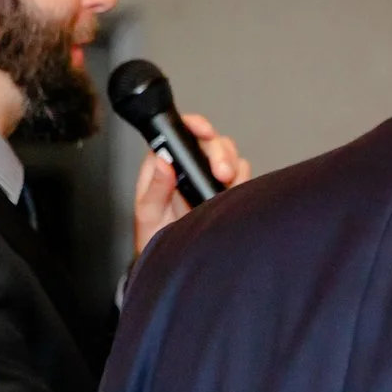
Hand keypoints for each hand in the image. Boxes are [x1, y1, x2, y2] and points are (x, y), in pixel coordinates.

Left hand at [132, 114, 249, 253]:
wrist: (174, 265)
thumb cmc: (156, 239)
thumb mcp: (148, 215)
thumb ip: (155, 188)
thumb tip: (162, 162)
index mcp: (166, 165)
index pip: (183, 133)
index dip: (196, 126)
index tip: (204, 133)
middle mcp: (190, 168)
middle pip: (214, 143)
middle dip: (222, 153)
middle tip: (222, 173)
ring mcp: (210, 180)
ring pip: (232, 158)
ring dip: (234, 167)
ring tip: (228, 185)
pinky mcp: (228, 194)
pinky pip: (244, 178)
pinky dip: (244, 183)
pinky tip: (235, 194)